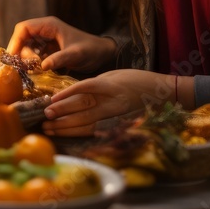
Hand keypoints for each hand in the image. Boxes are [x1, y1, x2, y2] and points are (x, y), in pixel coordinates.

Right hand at [7, 17, 116, 72]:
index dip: (15, 41)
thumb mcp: (75, 54)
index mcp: (49, 25)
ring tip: (32, 69)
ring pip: (27, 47)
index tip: (13, 56)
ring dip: (26, 58)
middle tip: (26, 67)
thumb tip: (42, 66)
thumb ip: (59, 59)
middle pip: (23, 38)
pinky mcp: (49, 50)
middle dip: (21, 52)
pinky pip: (35, 54)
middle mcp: (45, 30)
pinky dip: (33, 62)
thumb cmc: (91, 50)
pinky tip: (37, 71)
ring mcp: (47, 40)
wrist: (103, 54)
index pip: (23, 28)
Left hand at [41, 69, 175, 136]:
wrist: (165, 93)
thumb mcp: (115, 76)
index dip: (66, 95)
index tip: (50, 100)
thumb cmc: (138, 81)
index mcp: (111, 85)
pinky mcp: (121, 125)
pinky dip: (82, 133)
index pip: (84, 89)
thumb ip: (95, 85)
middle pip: (82, 108)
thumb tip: (73, 94)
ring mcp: (117, 115)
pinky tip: (69, 133)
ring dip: (67, 127)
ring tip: (50, 128)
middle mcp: (113, 102)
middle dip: (62, 114)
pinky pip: (98, 130)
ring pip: (88, 123)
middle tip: (44, 117)